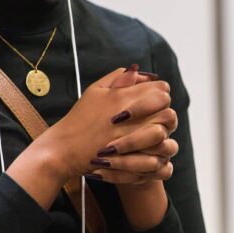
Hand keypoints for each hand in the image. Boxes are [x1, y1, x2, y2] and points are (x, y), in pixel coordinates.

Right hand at [34, 66, 172, 179]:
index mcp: (123, 96)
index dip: (159, 93)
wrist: (65, 150)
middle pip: (168, 108)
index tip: (151, 100)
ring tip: (151, 133)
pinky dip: (158, 153)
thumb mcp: (95, 90)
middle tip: (153, 117)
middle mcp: (131, 116)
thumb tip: (140, 72)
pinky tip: (149, 150)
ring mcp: (132, 138)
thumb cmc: (80, 119)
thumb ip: (118, 78)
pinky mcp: (132, 159)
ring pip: (165, 131)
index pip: (162, 88)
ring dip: (162, 132)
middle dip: (163, 112)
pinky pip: (159, 155)